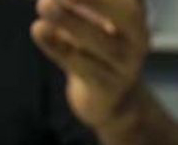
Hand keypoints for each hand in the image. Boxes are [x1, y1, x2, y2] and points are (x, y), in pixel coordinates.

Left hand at [31, 0, 148, 128]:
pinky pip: (85, 68)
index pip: (133, 1)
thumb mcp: (90, 18)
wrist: (108, 101)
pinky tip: (39, 30)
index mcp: (136, 19)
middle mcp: (138, 42)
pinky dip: (59, 48)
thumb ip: (72, 1)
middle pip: (129, 16)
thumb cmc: (94, 48)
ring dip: (72, 22)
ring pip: (105, 44)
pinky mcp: (107, 90)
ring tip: (44, 4)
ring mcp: (125, 68)